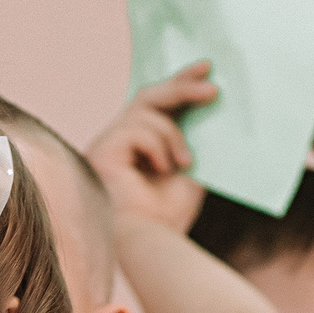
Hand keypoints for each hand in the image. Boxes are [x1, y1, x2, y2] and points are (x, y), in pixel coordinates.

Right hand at [85, 62, 216, 231]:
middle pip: (147, 97)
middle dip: (181, 87)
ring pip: (145, 112)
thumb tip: (212, 106)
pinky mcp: (100, 151)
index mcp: (138, 146)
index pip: (157, 104)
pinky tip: (162, 170)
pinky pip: (135, 129)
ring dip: (173, 134)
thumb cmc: (169, 216)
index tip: (207, 69)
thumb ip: (193, 139)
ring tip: (187, 162)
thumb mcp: (191, 169)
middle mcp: (117, 142)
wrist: (151, 243)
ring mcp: (105, 145)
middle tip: (213, 89)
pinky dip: (157, 147)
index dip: (180, 83)